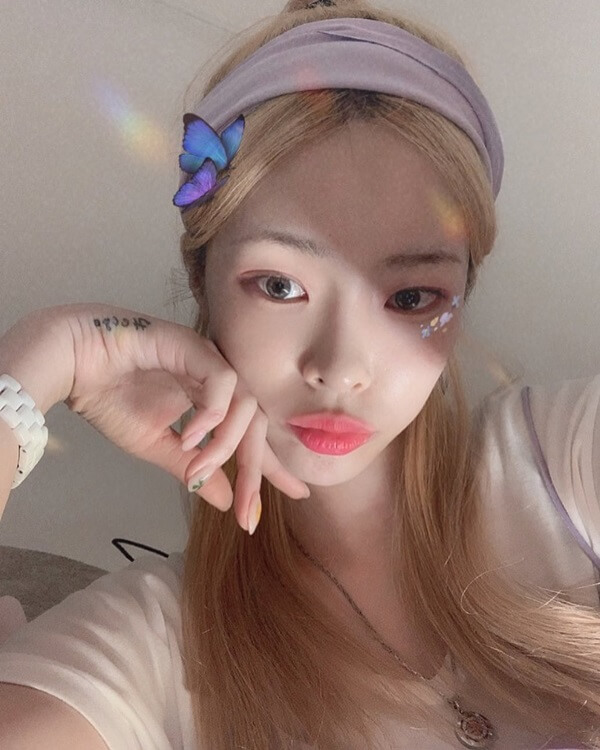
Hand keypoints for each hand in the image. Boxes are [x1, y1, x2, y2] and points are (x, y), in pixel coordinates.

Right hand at [2, 303, 309, 532]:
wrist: (71, 363)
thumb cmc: (109, 397)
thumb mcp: (157, 447)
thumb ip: (193, 469)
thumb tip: (226, 502)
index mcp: (209, 402)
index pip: (251, 436)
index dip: (272, 466)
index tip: (297, 495)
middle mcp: (216, 380)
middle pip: (256, 424)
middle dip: (257, 470)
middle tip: (250, 511)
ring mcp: (208, 360)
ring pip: (245, 404)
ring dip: (226, 445)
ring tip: (198, 468)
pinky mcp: (194, 346)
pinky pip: (222, 382)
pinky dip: (211, 414)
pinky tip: (189, 435)